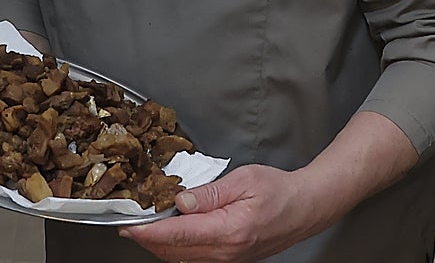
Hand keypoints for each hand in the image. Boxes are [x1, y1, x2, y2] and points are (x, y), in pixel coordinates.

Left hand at [118, 164, 329, 262]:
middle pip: (174, 251)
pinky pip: (195, 256)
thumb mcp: (243, 180)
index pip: (178, 234)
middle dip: (148, 238)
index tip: (129, 225)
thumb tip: (180, 200)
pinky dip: (177, 245)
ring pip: (182, 257)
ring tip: (147, 224)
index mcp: (228, 230)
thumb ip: (208, 193)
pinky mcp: (229, 258)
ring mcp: (228, 259)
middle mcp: (226, 251)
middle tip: (130, 222)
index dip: (149, 231)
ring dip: (161, 243)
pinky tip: (172, 230)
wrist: (305, 207)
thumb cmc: (279, 190)